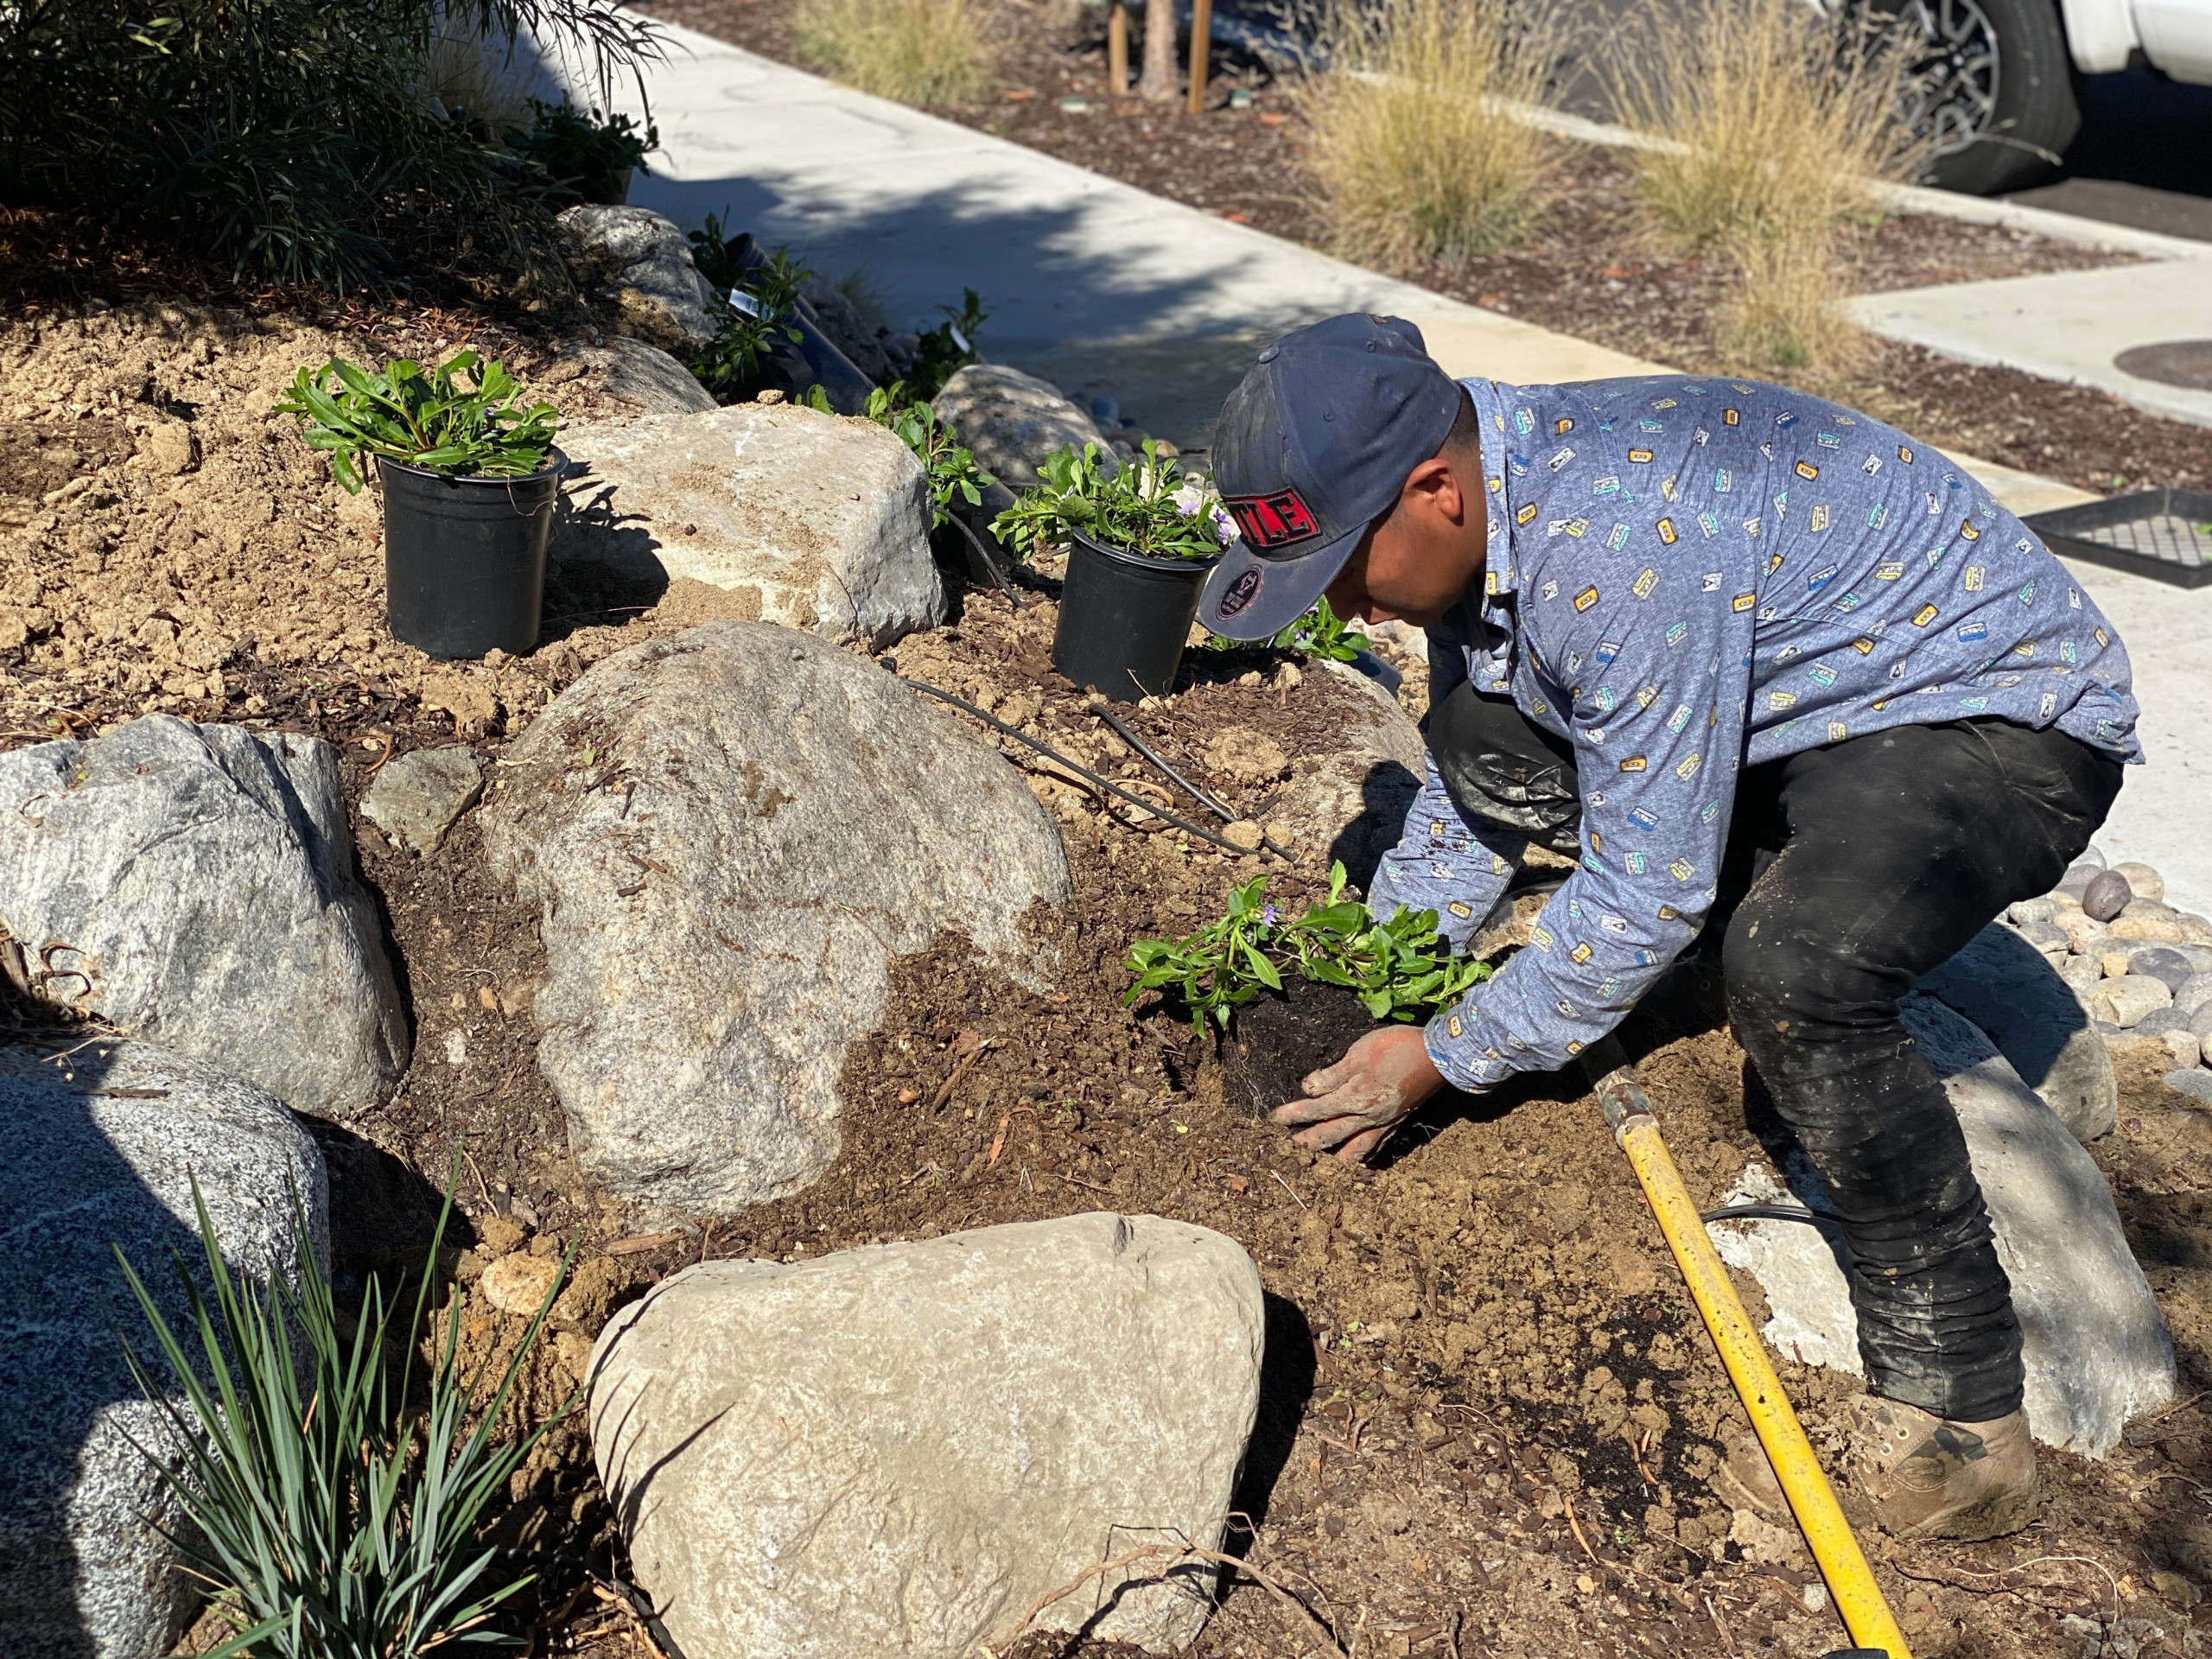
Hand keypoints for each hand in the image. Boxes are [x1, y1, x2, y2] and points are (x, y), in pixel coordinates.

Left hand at [1270, 1024, 1446, 1163]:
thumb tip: (1308, 1088)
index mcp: (1355, 1098)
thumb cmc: (1397, 1047)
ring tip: (1323, 1163)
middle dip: (1308, 1141)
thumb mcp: (1360, 1052)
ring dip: (1336, 1156)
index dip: (1293, 1115)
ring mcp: (1384, 1123)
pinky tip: (1358, 1157)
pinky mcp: (1398, 1122)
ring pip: (1355, 1149)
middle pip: (1331, 1135)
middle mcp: (1367, 1117)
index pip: (1316, 1110)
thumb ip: (1333, 1074)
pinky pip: (1376, 1145)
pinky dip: (1363, 1154)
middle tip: (1289, 1147)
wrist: (1438, 1056)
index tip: (1274, 1119)